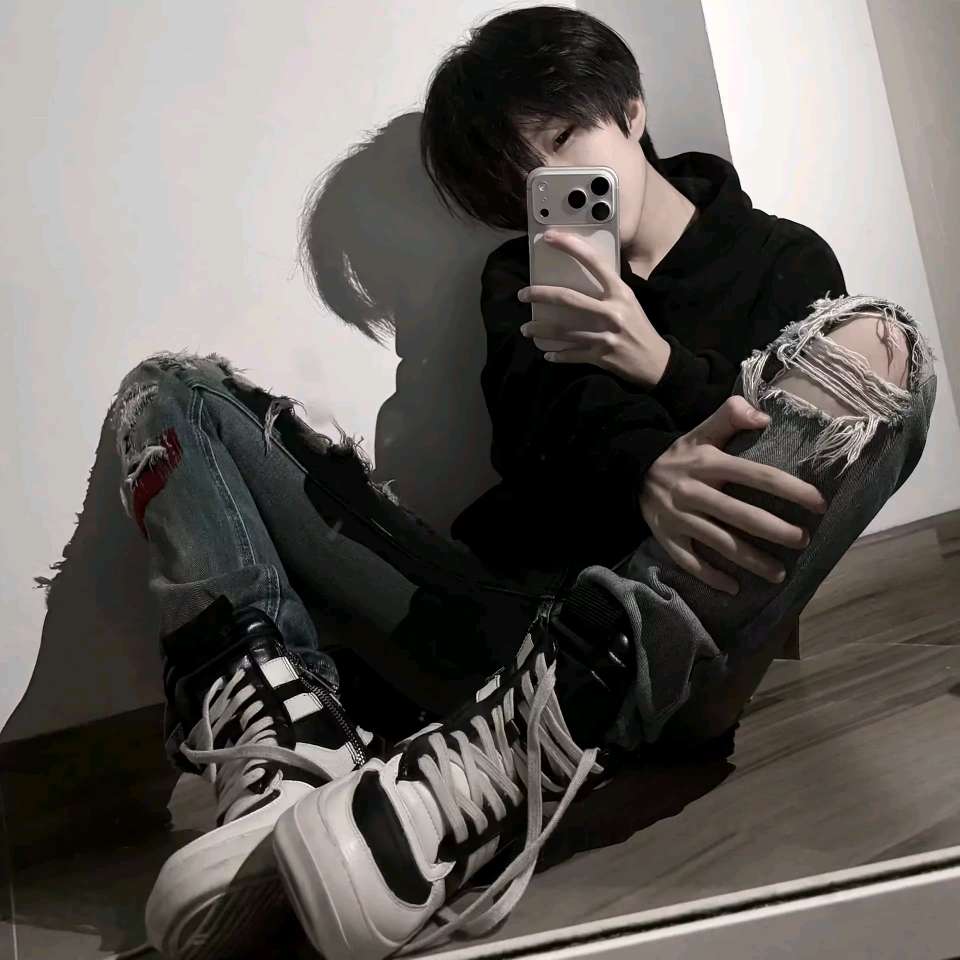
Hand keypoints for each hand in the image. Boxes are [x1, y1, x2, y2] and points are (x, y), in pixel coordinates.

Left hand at [517, 230, 670, 387]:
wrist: (654, 360)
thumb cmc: (638, 326)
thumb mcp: (628, 301)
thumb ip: (606, 289)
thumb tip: (577, 278)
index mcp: (620, 293)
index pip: (593, 262)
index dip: (570, 246)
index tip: (549, 237)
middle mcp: (611, 312)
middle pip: (567, 298)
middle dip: (540, 294)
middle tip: (522, 294)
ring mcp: (604, 336)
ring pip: (562, 331)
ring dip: (539, 329)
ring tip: (526, 328)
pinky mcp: (599, 356)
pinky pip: (570, 355)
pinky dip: (556, 354)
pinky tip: (547, 352)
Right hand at [639, 396, 829, 594]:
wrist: (632, 472)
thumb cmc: (680, 455)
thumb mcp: (702, 430)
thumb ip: (732, 414)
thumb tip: (764, 417)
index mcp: (708, 464)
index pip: (757, 475)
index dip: (791, 489)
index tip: (819, 503)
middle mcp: (694, 492)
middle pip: (742, 515)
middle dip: (776, 531)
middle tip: (802, 540)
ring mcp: (679, 518)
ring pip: (720, 543)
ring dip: (752, 561)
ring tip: (779, 573)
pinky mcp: (666, 538)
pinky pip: (690, 562)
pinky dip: (712, 577)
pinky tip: (734, 587)